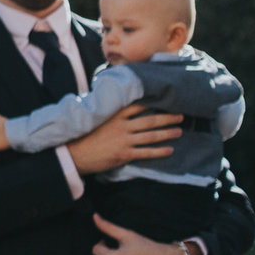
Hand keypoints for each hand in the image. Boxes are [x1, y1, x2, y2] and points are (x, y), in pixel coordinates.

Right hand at [66, 106, 180, 175]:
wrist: (73, 154)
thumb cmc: (81, 134)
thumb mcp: (92, 117)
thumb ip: (106, 110)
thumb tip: (113, 100)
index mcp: (113, 114)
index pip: (138, 105)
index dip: (153, 102)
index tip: (166, 100)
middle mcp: (121, 126)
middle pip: (150, 120)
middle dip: (167, 118)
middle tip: (181, 115)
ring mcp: (124, 141)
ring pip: (151, 136)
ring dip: (167, 133)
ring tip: (179, 131)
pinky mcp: (124, 154)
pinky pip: (146, 152)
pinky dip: (160, 151)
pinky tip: (169, 150)